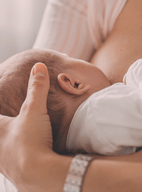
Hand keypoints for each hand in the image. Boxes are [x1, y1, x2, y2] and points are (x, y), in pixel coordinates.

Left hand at [0, 63, 53, 186]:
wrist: (39, 174)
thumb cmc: (30, 140)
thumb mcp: (35, 110)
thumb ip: (36, 88)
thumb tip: (39, 66)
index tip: (2, 114)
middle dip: (3, 125)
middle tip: (7, 124)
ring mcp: (3, 161)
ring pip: (0, 150)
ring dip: (4, 143)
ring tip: (10, 140)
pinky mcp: (14, 172)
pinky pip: (7, 161)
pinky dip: (9, 156)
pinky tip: (18, 156)